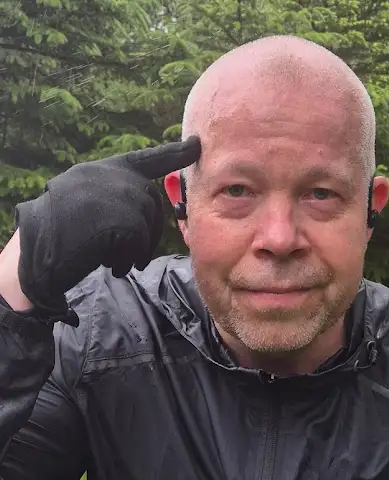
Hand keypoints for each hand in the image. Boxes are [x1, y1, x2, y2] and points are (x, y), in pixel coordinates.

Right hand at [14, 136, 200, 321]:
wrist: (31, 256)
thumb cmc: (57, 235)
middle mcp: (110, 175)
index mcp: (102, 169)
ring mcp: (113, 193)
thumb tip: (147, 204)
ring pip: (147, 224)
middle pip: (152, 203)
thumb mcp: (87, 203)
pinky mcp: (117, 217)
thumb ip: (116, 195)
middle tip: (133, 257)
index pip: (147, 159)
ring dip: (135, 250)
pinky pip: (140, 242)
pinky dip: (129, 260)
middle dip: (149, 233)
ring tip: (113, 260)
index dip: (174, 154)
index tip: (197, 144)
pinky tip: (111, 265)